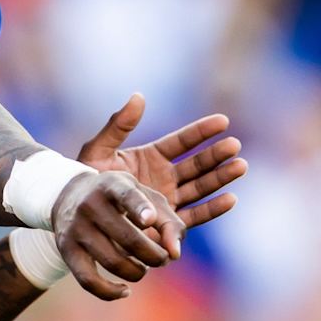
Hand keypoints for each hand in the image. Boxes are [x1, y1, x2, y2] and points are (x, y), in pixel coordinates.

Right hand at [51, 171, 184, 301]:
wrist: (68, 195)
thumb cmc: (119, 199)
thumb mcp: (144, 197)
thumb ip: (168, 222)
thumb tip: (175, 254)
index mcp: (112, 185)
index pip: (126, 196)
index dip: (139, 208)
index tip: (150, 220)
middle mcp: (91, 204)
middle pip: (128, 239)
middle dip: (154, 256)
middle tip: (162, 259)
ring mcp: (76, 228)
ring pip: (113, 262)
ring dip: (137, 272)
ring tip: (144, 268)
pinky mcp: (67, 250)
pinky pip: (88, 281)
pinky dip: (110, 292)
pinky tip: (125, 290)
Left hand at [77, 94, 246, 228]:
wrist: (79, 216)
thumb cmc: (84, 181)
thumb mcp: (99, 150)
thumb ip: (118, 126)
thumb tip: (139, 96)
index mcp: (151, 157)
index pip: (182, 142)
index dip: (202, 131)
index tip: (222, 121)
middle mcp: (164, 178)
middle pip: (196, 164)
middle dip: (216, 155)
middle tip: (234, 145)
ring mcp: (168, 201)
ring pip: (200, 188)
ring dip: (221, 178)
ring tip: (240, 166)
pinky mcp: (167, 224)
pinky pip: (193, 216)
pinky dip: (212, 209)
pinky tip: (231, 199)